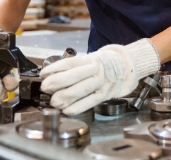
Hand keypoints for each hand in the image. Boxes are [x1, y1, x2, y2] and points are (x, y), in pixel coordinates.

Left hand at [40, 39, 159, 114]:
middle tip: (45, 88)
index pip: (71, 63)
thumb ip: (74, 67)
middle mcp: (97, 70)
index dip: (56, 68)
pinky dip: (79, 106)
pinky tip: (67, 110)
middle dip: (58, 83)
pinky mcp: (106, 94)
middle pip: (76, 76)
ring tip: (54, 101)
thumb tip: (52, 75)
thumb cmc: (104, 63)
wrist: (127, 66)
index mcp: (92, 59)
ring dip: (66, 96)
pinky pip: (91, 101)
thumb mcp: (90, 59)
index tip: (43, 74)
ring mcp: (103, 82)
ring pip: (83, 89)